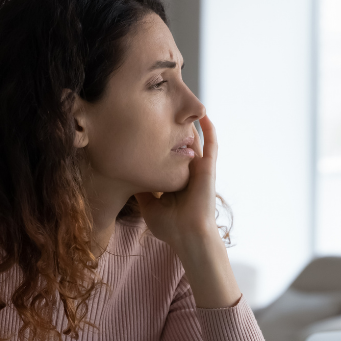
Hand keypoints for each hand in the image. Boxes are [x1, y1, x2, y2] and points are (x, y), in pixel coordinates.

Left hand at [134, 114, 218, 248]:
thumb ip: (141, 189)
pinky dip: (209, 129)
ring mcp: (199, 169)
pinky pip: (212, 144)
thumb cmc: (170, 226)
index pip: (165, 156)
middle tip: (160, 109)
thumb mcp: (147, 205)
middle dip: (172, 128)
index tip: (143, 129)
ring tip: (180, 104)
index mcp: (174, 180)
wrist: (188, 236)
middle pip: (179, 144)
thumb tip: (128, 174)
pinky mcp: (208, 168)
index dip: (156, 144)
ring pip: (194, 140)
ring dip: (189, 124)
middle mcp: (187, 172)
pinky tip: (204, 115)